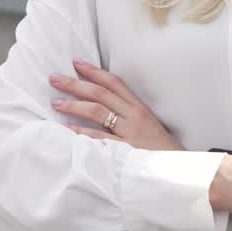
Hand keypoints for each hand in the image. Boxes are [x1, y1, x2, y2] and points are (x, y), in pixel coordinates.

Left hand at [48, 59, 183, 151]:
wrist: (176, 167)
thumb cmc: (158, 147)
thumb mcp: (146, 124)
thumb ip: (127, 113)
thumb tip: (102, 105)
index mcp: (138, 106)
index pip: (113, 82)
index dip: (93, 71)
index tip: (76, 63)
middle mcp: (133, 114)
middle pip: (100, 93)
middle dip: (75, 84)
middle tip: (54, 78)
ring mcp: (129, 131)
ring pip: (97, 110)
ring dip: (74, 105)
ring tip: (56, 102)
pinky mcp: (124, 148)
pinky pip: (98, 137)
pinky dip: (81, 131)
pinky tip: (67, 128)